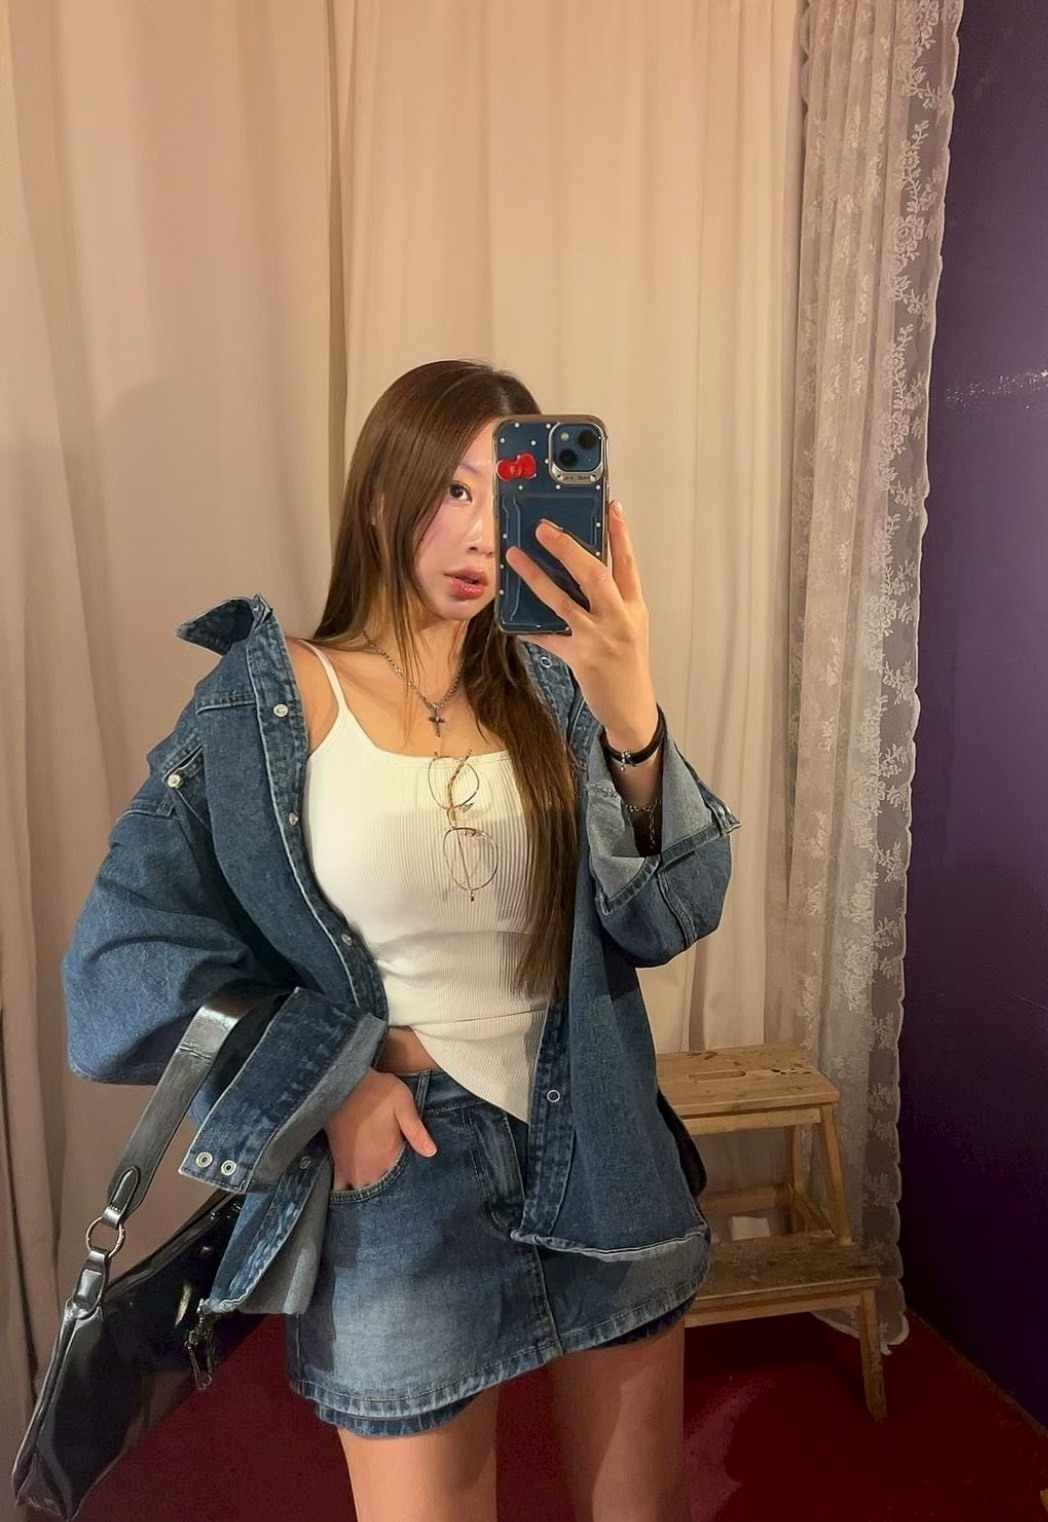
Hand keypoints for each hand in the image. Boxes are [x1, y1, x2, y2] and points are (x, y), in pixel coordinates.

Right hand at [323, 1068, 436, 1191]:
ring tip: (379, 1187)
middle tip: (397, 1185)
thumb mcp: (403, 1103)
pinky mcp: (337, 1163)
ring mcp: (351, 1169)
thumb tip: (432, 1152)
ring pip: (362, 1192)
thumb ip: (416, 1130)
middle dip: (391, 1192)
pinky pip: (340, 1188)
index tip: (415, 1182)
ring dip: (370, 1191)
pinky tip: (355, 1187)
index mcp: (388, 1156)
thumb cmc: (376, 1091)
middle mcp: (369, 1168)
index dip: (409, 1184)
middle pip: (382, 1191)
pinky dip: (347, 1191)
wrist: (343, 1083)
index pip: (402, 1183)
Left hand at [505, 500, 656, 744]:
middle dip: (568, 548)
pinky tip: (514, 620)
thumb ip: (611, 601)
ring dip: (536, 577)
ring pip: (564, 601)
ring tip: (515, 557)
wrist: (632, 709)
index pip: (628, 563)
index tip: (611, 506)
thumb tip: (580, 571)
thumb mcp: (629, 627)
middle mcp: (619, 619)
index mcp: (633, 607)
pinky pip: (548, 637)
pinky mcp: (581, 659)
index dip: (620, 534)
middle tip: (545, 528)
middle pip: (595, 574)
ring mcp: (599, 639)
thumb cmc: (628, 666)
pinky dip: (529, 628)